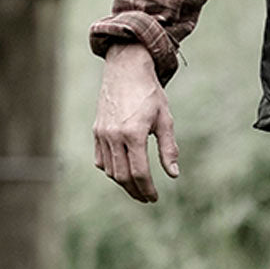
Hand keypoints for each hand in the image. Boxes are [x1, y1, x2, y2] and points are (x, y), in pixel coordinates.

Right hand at [92, 42, 179, 202]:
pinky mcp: (96, 131)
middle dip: (135, 191)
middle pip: (122, 176)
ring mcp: (102, 134)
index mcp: (134, 134)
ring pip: (110, 170)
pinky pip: (100, 160)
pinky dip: (111, 170)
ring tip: (137, 187)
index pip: (139, 172)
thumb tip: (173, 174)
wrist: (126, 71)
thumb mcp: (165, 120)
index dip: (147, 189)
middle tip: (146, 198)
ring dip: (123, 182)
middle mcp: (114, 136)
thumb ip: (168, 149)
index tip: (154, 198)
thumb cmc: (150, 94)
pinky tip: (123, 171)